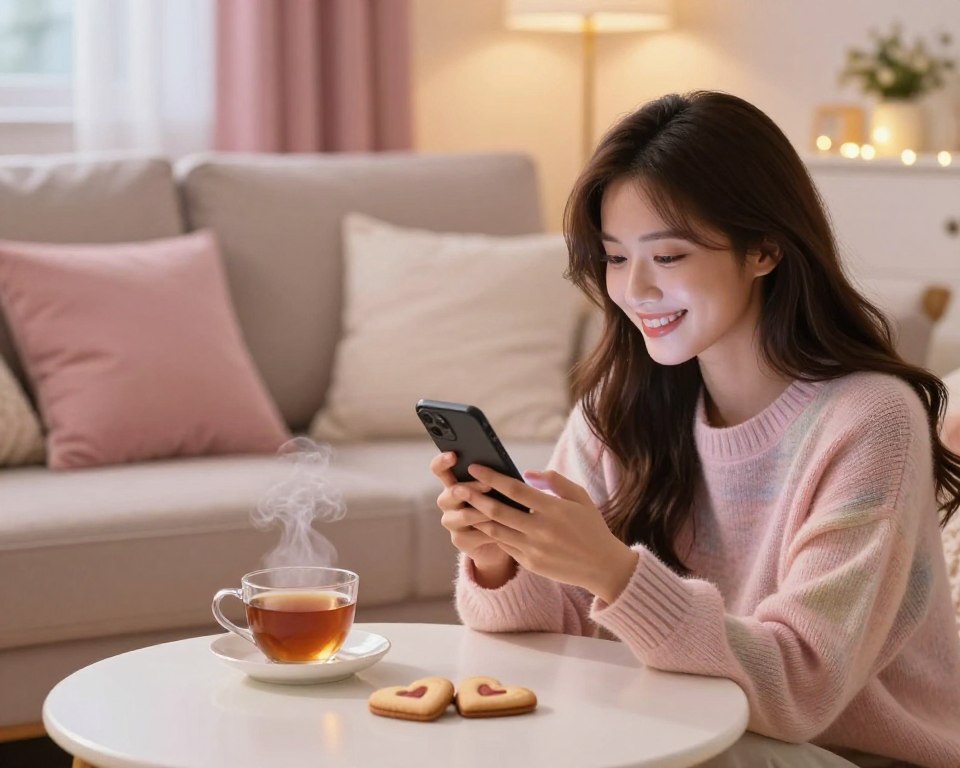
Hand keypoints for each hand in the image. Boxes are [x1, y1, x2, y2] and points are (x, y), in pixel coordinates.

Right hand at [429, 452, 516, 586]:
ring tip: (502, 510)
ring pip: (464, 515)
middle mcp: (447, 501)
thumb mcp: (496, 488)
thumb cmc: (499, 504)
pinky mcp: (459, 540)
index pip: (439, 469)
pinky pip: (475, 534)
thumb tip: (502, 466)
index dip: (442, 462)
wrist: (499, 537)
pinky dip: (491, 531)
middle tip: (488, 485)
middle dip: (472, 488)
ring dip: (483, 511)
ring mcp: (451, 522)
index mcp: (452, 483)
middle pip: (452, 491)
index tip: (453, 455)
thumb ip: (492, 478)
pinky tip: (505, 529)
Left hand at [453, 465, 638, 603]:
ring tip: (463, 505)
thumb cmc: (591, 526)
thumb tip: (527, 473)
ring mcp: (534, 549)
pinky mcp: (531, 564)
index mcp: (553, 509)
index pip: (515, 490)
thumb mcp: (580, 496)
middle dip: (474, 497)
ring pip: (496, 530)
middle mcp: (541, 530)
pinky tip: (482, 523)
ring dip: (477, 517)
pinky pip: (505, 545)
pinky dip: (492, 533)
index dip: (492, 477)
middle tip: (457, 487)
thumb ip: (554, 481)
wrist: (603, 566)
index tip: (475, 467)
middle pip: (498, 511)